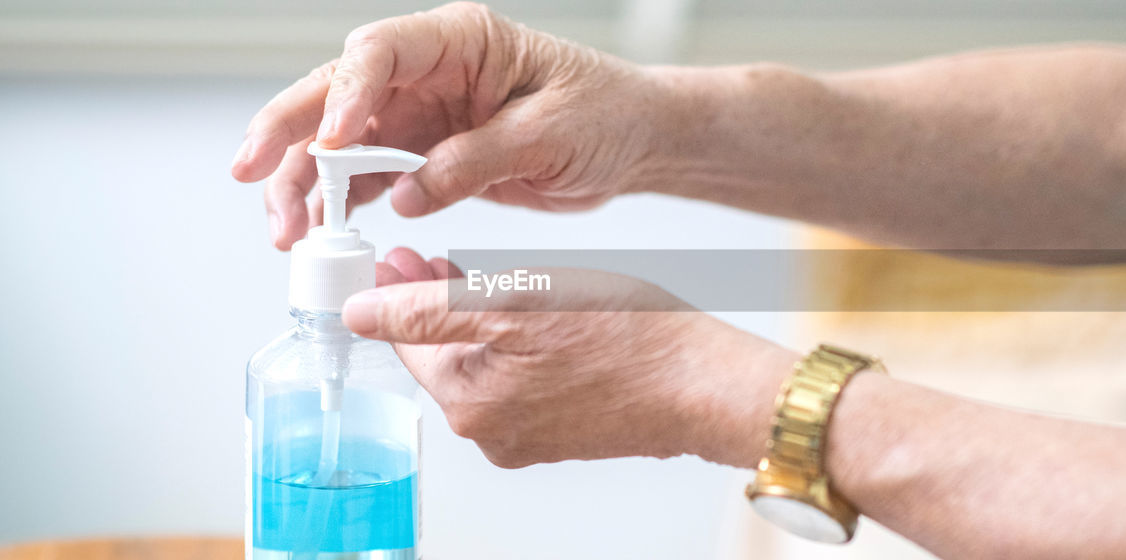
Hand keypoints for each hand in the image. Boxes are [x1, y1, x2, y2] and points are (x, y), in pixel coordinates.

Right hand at [231, 2, 678, 249]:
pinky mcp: (424, 153)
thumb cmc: (604, 113)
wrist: (631, 140)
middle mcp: (429, 72)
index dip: (345, 94)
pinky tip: (319, 232)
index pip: (381, 52)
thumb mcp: (549, 133)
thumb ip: (476, 160)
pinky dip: (339, 204)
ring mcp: (421, 113)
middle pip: (337, 92)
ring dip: (305, 183)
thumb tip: (406, 193)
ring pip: (339, 141)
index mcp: (462, 42)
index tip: (328, 140)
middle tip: (252, 174)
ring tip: (285, 231)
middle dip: (288, 133)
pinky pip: (366, 175)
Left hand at [348, 247, 798, 468]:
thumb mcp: (513, 298)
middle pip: (443, 356)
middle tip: (436, 259)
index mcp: (469, 402)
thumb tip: (358, 311)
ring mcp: (529, 436)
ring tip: (492, 277)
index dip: (397, 290)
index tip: (397, 255)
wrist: (703, 384)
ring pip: (484, 366)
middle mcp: (491, 430)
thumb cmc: (625, 338)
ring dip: (479, 323)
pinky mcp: (564, 432)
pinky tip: (538, 316)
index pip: (406, 341)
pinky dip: (518, 346)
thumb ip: (428, 307)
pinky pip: (522, 382)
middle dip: (437, 305)